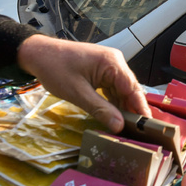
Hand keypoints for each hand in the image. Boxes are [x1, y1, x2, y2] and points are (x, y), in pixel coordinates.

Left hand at [16, 35, 150, 132]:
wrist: (38, 54)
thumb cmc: (55, 69)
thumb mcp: (78, 93)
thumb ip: (100, 109)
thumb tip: (119, 126)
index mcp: (112, 63)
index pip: (133, 88)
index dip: (140, 108)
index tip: (148, 126)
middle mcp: (115, 62)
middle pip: (130, 89)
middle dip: (133, 109)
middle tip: (139, 131)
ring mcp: (109, 65)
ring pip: (121, 90)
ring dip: (123, 106)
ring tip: (129, 127)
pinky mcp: (102, 70)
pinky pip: (112, 87)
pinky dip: (113, 101)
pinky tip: (115, 115)